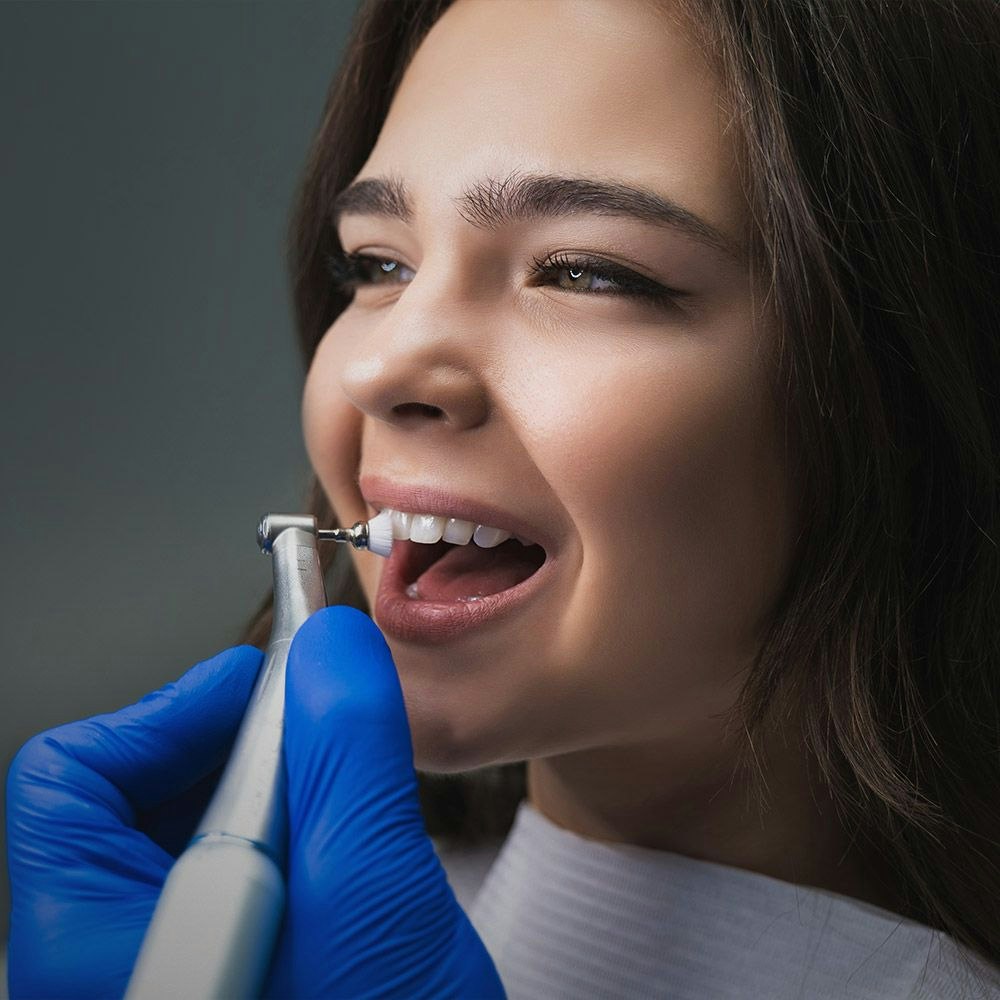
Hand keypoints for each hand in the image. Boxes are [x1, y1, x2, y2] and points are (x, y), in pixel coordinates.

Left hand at [6, 607, 504, 998]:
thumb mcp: (374, 920)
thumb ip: (347, 767)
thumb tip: (332, 646)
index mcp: (96, 971)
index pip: (68, 787)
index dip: (168, 713)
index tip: (267, 695)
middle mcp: (108, 979)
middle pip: (125, 800)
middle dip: (235, 751)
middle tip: (322, 748)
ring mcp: (164, 983)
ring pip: (184, 834)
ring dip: (271, 793)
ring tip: (344, 818)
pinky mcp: (217, 981)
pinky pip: (230, 877)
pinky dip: (289, 838)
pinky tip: (344, 864)